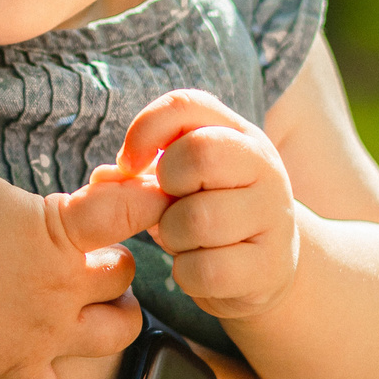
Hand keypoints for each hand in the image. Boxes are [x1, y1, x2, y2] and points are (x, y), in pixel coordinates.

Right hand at [0, 173, 158, 378]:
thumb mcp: (2, 195)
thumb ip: (47, 209)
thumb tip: (73, 217)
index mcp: (62, 233)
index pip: (128, 212)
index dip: (146, 200)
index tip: (153, 195)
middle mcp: (65, 287)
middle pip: (125, 275)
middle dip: (118, 262)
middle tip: (96, 256)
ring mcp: (45, 334)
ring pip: (118, 334)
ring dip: (122, 320)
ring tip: (108, 311)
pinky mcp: (16, 371)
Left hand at [111, 89, 300, 320]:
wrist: (265, 264)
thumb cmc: (209, 211)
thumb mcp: (180, 181)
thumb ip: (139, 172)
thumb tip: (104, 178)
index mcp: (237, 134)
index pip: (185, 105)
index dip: (145, 130)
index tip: (129, 164)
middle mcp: (264, 166)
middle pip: (197, 155)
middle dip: (164, 187)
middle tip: (167, 207)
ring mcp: (274, 215)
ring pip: (197, 219)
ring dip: (173, 236)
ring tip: (184, 240)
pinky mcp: (271, 264)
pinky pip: (206, 269)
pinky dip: (187, 274)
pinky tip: (197, 269)